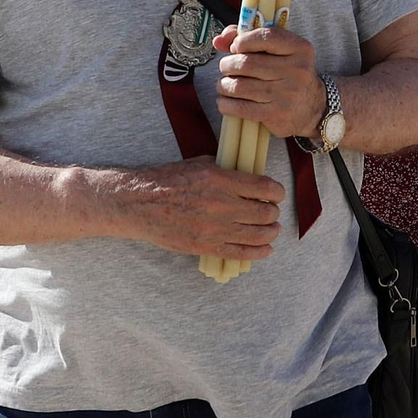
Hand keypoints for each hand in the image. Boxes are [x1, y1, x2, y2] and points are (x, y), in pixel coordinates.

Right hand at [109, 157, 284, 258]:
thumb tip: (250, 174)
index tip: (277, 194)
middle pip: (264, 213)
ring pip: (257, 235)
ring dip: (270, 232)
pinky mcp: (206, 246)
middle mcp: (221, 205)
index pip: (265, 188)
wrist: (139, 203)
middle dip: (273, 213)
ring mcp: (214, 229)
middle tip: (272, 212)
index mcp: (221, 180)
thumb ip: (227, 170)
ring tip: (272, 229)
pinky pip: (240, 253)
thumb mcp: (200, 164)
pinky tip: (266, 249)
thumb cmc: (168, 179)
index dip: (277, 192)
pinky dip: (259, 252)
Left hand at [214, 24, 323, 138]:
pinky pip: (240, 108)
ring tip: (225, 85)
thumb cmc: (289, 74)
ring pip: (239, 86)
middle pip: (246, 63)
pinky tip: (226, 101)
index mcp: (300, 49)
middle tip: (227, 68)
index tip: (235, 47)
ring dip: (224, 85)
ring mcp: (287, 94)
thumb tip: (219, 40)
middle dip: (227, 65)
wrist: (314, 107)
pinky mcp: (277, 114)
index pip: (265, 37)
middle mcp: (296, 70)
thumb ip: (250, 38)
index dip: (243, 40)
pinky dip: (226, 104)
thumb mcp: (280, 51)